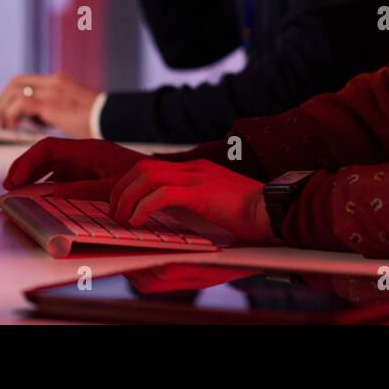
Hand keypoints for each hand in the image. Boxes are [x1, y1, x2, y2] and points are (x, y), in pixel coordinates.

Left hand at [0, 72, 97, 138]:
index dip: (10, 95)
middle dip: (2, 101)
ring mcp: (53, 90)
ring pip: (15, 89)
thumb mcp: (74, 110)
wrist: (114, 120)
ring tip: (2, 126)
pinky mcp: (52, 104)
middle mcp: (54, 81)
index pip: (26, 81)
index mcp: (60, 81)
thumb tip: (37, 118)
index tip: (4, 112)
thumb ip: (55, 109)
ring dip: (3, 108)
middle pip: (16, 82)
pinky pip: (21, 104)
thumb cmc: (98, 121)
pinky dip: (11, 115)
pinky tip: (13, 129)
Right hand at [1, 137, 147, 199]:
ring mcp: (86, 162)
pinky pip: (61, 174)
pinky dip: (46, 183)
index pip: (49, 147)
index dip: (28, 162)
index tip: (14, 179)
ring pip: (51, 164)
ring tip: (17, 191)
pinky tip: (38, 194)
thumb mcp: (114, 187)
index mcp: (89, 149)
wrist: (163, 178)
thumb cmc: (143, 180)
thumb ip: (84, 190)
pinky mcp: (89, 172)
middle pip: (46, 154)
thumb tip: (54, 193)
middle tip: (8, 187)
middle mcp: (84, 152)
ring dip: (33, 176)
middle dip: (25, 168)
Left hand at [108, 159, 274, 243]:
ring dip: (127, 198)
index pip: (151, 167)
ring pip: (146, 177)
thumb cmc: (249, 215)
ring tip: (122, 218)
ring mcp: (196, 177)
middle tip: (115, 212)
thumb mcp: (215, 204)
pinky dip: (143, 207)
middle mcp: (193, 168)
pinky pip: (161, 194)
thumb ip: (194, 204)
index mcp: (195, 170)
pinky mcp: (200, 192)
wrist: (274, 210)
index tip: (120, 204)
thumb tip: (172, 218)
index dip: (129, 185)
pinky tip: (138, 220)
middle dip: (121, 190)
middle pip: (141, 168)